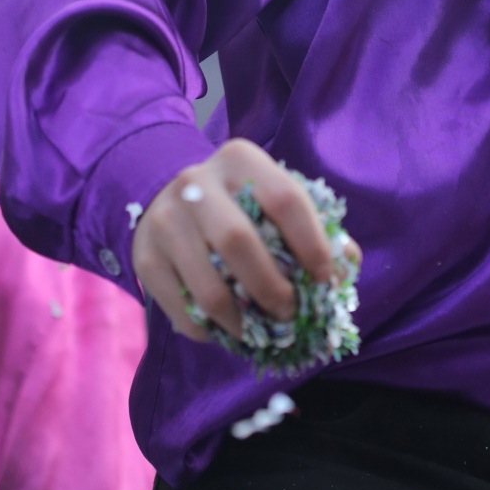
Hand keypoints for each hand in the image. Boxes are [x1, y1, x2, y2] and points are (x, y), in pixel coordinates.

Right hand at [131, 140, 350, 341]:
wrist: (165, 195)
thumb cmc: (237, 202)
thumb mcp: (272, 195)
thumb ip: (314, 225)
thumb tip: (346, 266)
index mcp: (240, 159)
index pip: (285, 199)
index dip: (312, 244)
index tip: (326, 279)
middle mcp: (196, 183)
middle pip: (238, 242)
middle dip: (272, 288)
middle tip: (290, 314)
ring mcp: (165, 220)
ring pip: (207, 285)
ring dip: (241, 320)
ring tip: (260, 330)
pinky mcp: (143, 257)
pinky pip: (180, 308)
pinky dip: (209, 329)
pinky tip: (226, 329)